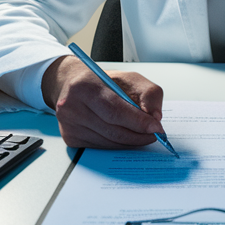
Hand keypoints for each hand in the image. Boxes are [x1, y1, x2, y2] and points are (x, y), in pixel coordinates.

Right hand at [42, 55, 165, 148]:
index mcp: (85, 86)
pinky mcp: (70, 138)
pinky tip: (124, 136)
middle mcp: (71, 106)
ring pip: (108, 141)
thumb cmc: (101, 81)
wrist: (72, 85)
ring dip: (129, 142)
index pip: (115, 110)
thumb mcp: (129, 78)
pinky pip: (101, 147)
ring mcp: (69, 125)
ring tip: (143, 135)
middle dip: (138, 135)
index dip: (138, 121)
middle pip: (112, 129)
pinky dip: (116, 144)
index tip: (155, 127)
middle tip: (154, 135)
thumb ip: (148, 93)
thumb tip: (155, 117)